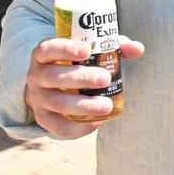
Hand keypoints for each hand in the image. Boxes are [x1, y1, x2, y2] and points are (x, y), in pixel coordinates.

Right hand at [25, 35, 144, 136]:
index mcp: (44, 54)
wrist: (50, 86)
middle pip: (54, 76)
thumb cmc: (74, 63)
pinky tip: (97, 123)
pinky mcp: (43, 117)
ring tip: (106, 105)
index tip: (87, 51)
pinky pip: (57, 126)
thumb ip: (112, 46)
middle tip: (106, 78)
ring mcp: (37, 97)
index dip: (66, 49)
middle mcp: (36, 75)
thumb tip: (137, 49)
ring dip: (83, 105)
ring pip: (57, 102)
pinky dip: (78, 127)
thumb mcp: (89, 50)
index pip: (49, 49)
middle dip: (82, 78)